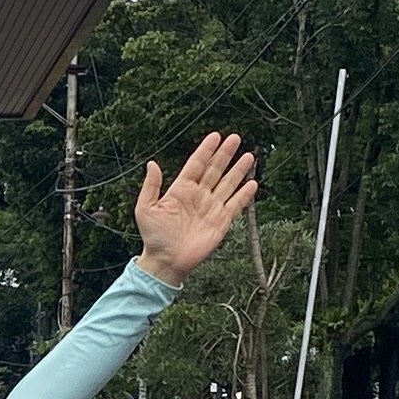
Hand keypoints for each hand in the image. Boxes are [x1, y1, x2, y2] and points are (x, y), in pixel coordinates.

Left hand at [132, 132, 259, 281]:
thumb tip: (152, 164)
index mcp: (181, 190)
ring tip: (248, 155)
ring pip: (228, 184)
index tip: (216, 136)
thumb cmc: (153, 237)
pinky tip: (252, 183)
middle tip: (235, 138)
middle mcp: (199, 196)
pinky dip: (244, 195)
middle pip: (215, 170)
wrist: (166, 262)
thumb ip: (151, 186)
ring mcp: (211, 208)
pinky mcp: (221, 222)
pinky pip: (235, 205)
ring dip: (238, 170)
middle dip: (226, 154)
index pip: (197, 164)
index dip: (206, 150)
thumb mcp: (145, 208)